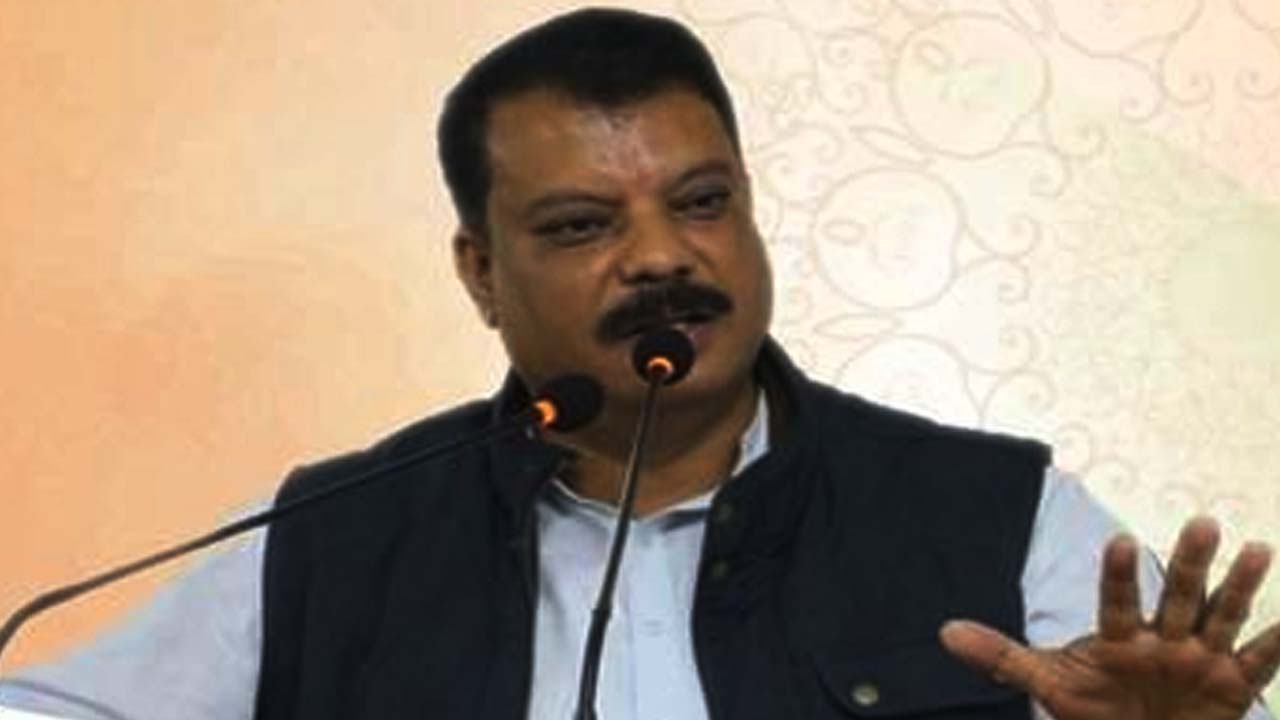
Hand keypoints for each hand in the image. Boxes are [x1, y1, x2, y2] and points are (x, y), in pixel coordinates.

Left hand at [940, 517, 1279, 719]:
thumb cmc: (1094, 708)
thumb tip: (944, 632)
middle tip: (1203, 522)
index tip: (1121, 540)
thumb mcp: (1049, 684)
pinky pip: (1259, 663)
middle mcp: (1164, 638)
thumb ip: (1002, 658)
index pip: (1117, 601)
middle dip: (1190, 563)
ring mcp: (1200, 659)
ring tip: (1254, 548)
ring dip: (1238, 586)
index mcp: (1120, 637)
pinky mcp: (1232, 686)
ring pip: (1221, 617)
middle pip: (1179, 595)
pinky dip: (1275, 643)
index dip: (1119, 575)